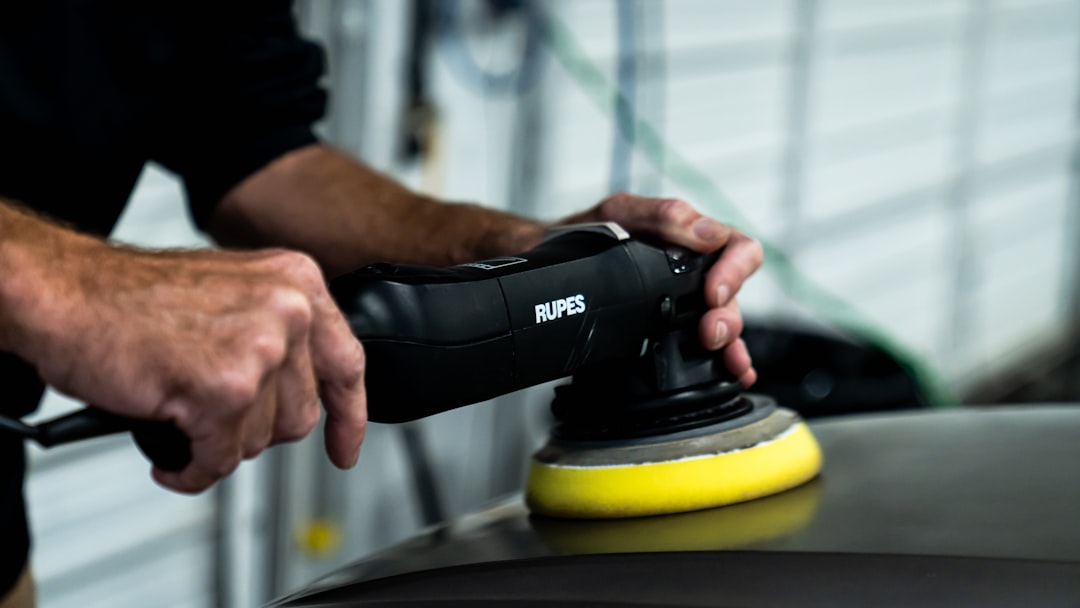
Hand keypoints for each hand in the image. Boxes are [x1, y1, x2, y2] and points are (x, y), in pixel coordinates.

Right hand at [22, 242, 365, 492]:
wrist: (65, 293)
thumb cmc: (132, 298)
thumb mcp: (232, 293)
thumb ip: (276, 331)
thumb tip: (302, 391)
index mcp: (297, 282)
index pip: (347, 363)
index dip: (349, 415)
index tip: (345, 447)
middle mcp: (287, 311)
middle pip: (300, 414)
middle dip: (255, 428)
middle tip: (214, 416)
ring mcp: (258, 350)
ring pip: (260, 441)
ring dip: (218, 444)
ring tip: (181, 416)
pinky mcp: (221, 390)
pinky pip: (220, 460)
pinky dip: (191, 470)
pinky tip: (171, 456)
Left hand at [557, 193, 763, 386]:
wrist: (551, 256)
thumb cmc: (589, 232)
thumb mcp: (620, 212)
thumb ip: (661, 215)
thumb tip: (706, 232)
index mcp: (691, 240)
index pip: (737, 249)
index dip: (734, 271)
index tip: (713, 291)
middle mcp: (694, 272)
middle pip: (733, 296)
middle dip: (728, 317)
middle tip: (710, 332)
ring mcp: (685, 303)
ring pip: (723, 323)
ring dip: (730, 343)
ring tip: (723, 357)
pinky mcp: (670, 329)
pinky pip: (706, 346)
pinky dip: (726, 361)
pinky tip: (734, 374)